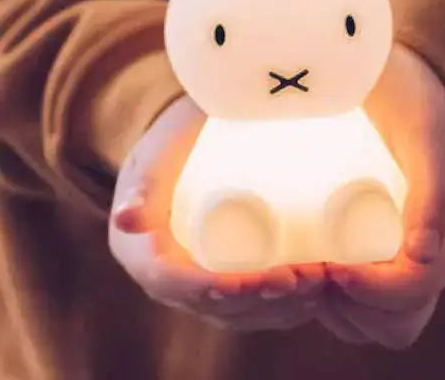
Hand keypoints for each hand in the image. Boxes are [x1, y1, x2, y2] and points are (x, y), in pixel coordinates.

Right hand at [108, 93, 325, 331]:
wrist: (192, 130)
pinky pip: (250, 308)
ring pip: (237, 314)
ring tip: (318, 283)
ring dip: (281, 308)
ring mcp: (195, 282)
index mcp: (135, 252)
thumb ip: (144, 180)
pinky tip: (315, 298)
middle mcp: (163, 278)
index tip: (259, 279)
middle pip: (213, 306)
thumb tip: (126, 218)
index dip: (217, 291)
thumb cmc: (175, 134)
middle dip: (261, 301)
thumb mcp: (158, 151)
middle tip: (303, 276)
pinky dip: (284, 309)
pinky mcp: (222, 277)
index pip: (175, 285)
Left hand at [316, 43, 444, 349]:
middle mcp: (431, 249)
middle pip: (396, 320)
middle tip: (308, 270)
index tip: (328, 267)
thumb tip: (422, 255)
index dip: (371, 293)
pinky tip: (303, 269)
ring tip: (302, 270)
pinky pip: (361, 296)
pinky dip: (334, 299)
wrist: (400, 69)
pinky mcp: (379, 241)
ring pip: (376, 317)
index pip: (412, 294)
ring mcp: (405, 249)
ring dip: (338, 310)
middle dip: (351, 308)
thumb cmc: (411, 94)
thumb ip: (435, 185)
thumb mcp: (425, 130)